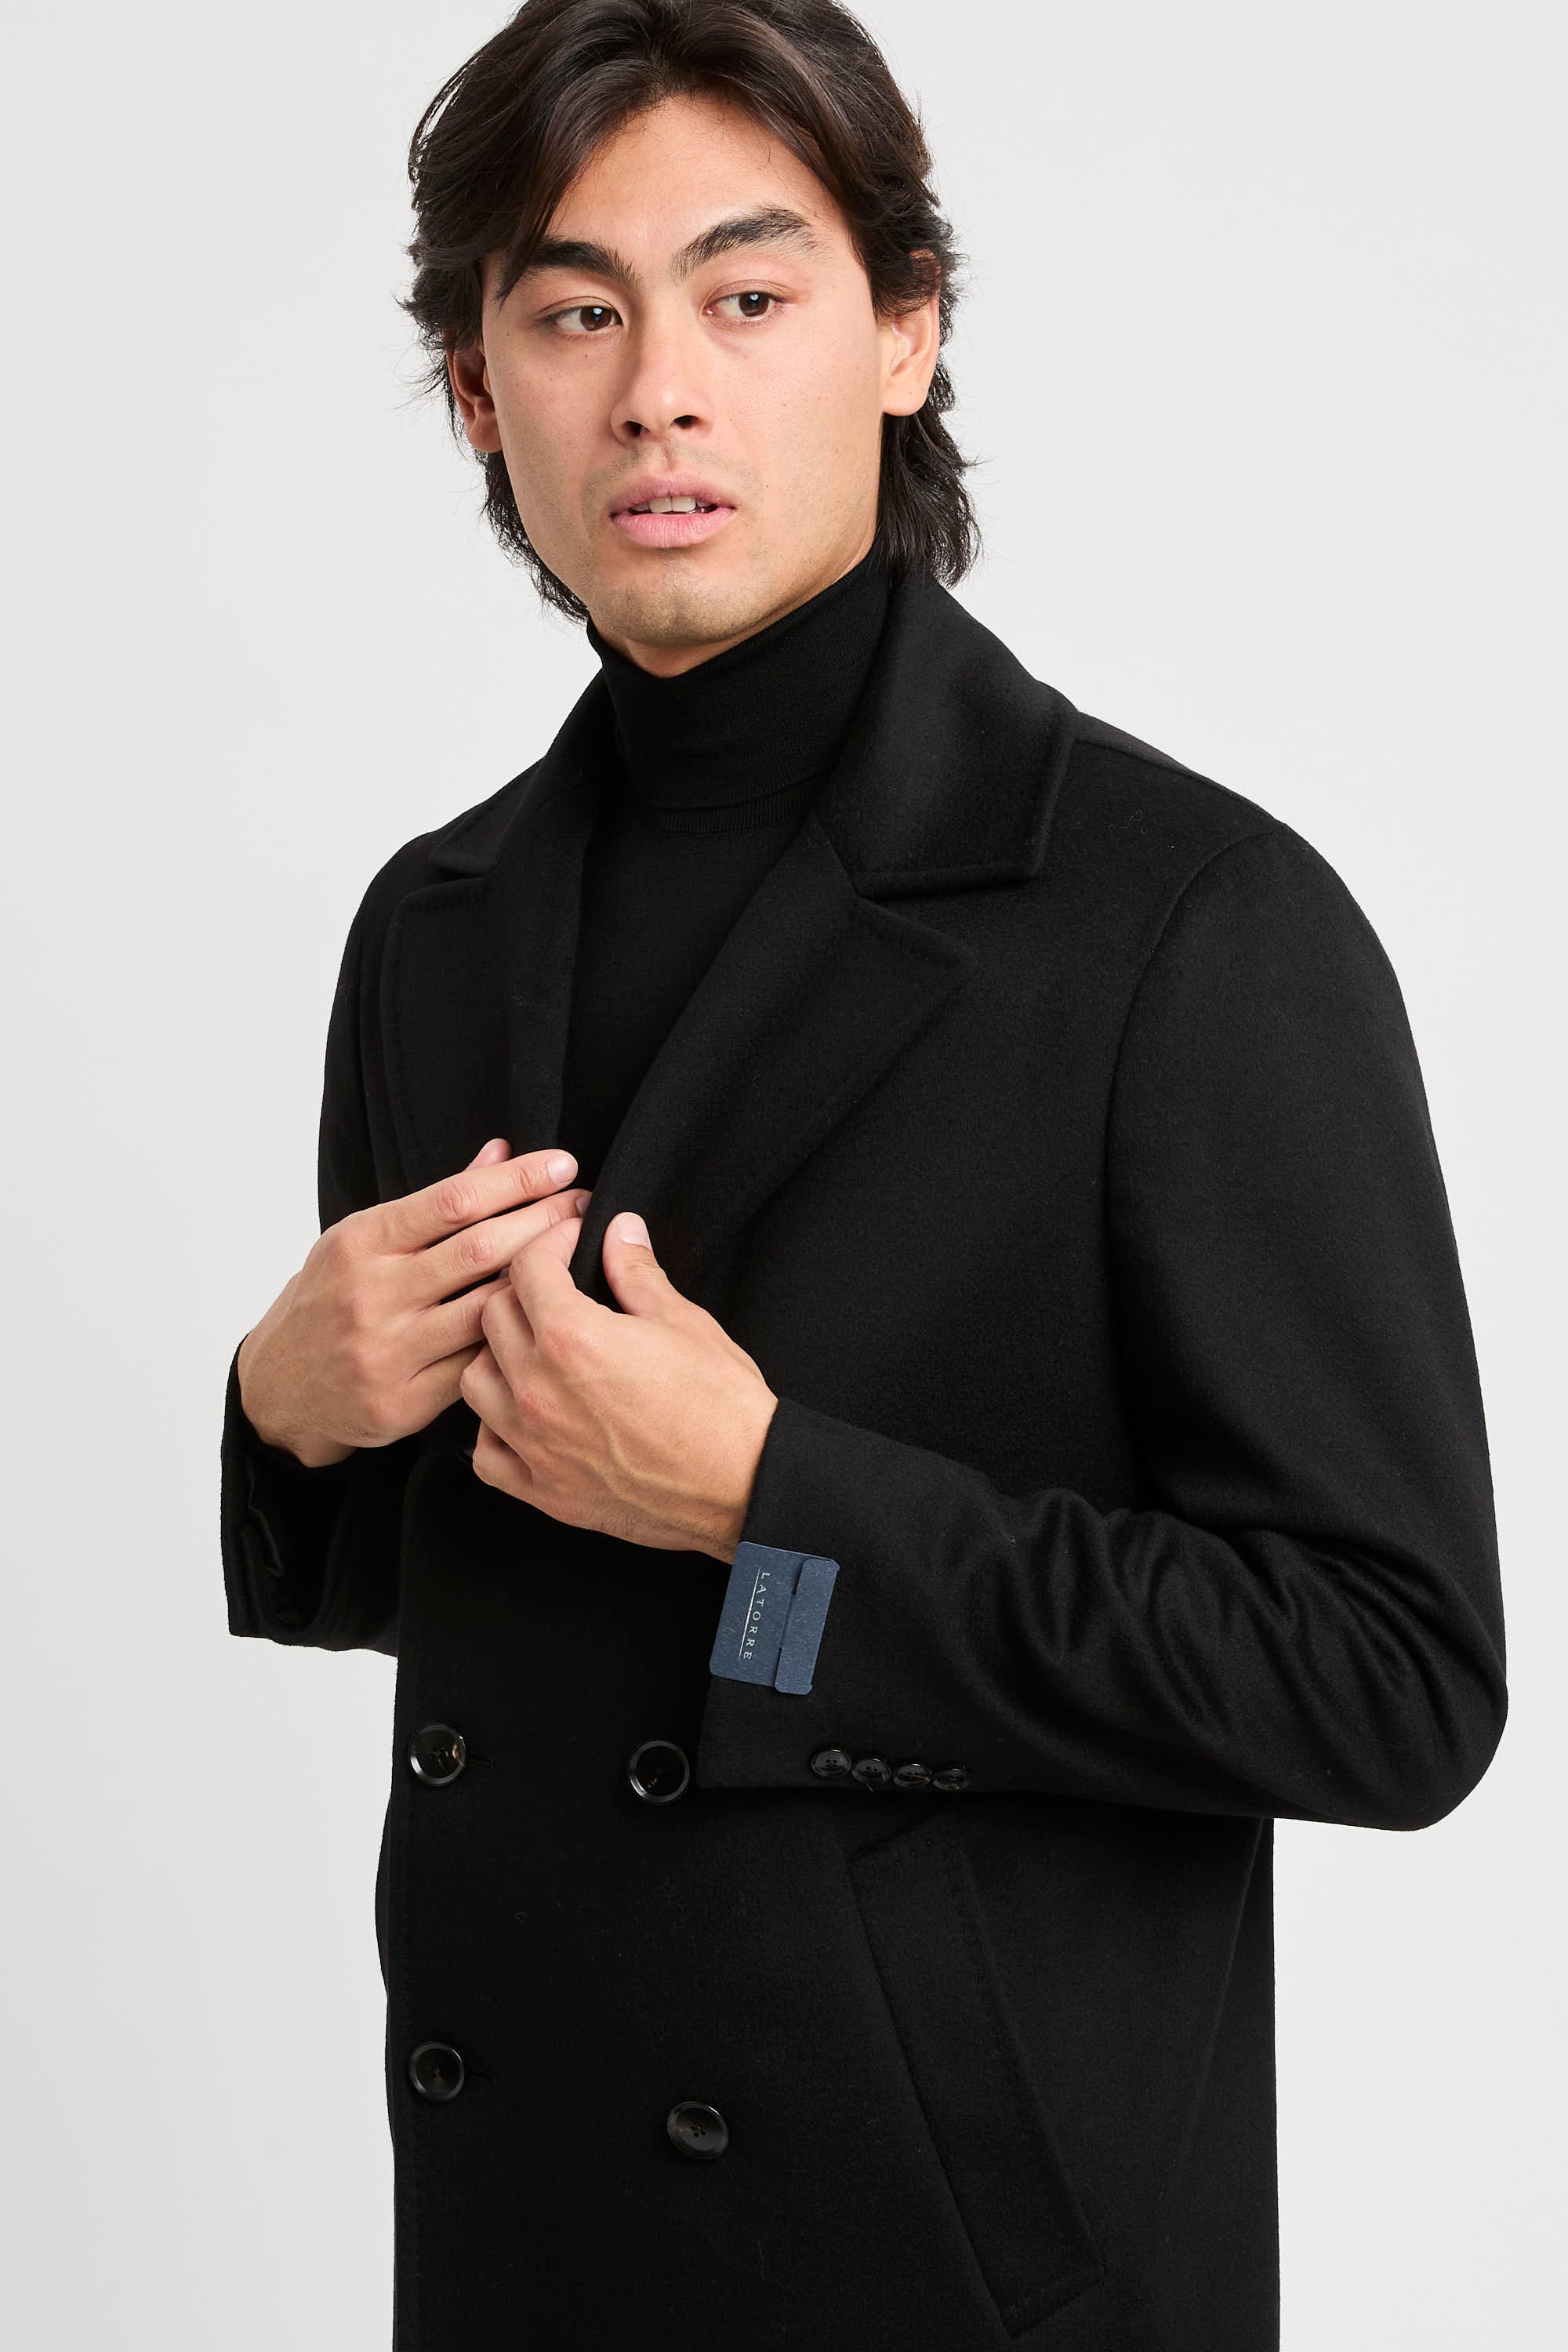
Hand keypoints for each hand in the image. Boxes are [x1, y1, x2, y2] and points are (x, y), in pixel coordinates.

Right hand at [236, 1139, 593, 1466]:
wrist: (279, 1386)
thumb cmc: (331, 1299)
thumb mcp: (363, 1240)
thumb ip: (433, 1204)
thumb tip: (500, 1151)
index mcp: (361, 1242)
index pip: (454, 1201)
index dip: (517, 1181)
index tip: (563, 1166)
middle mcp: (371, 1294)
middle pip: (479, 1251)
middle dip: (544, 1222)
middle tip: (586, 1206)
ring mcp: (387, 1351)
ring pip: (485, 1310)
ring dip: (544, 1280)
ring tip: (581, 1255)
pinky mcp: (403, 1402)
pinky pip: (478, 1366)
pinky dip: (516, 1339)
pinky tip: (550, 1318)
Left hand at [461, 1211, 778, 1562]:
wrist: (744, 1487)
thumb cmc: (722, 1408)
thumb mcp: (684, 1322)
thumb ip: (637, 1272)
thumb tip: (620, 1232)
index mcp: (573, 1338)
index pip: (528, 1267)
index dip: (550, 1241)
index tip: (569, 1241)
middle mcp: (539, 1389)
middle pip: (493, 1316)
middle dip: (522, 1290)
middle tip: (555, 1289)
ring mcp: (535, 1444)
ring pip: (475, 1380)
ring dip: (497, 1356)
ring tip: (533, 1351)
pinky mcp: (543, 1489)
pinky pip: (485, 1454)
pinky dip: (494, 1429)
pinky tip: (522, 1417)